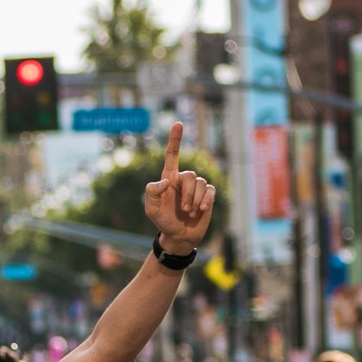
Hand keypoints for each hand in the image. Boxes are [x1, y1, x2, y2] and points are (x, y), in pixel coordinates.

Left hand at [141, 122, 215, 251]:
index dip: (175, 140)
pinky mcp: (208, 196)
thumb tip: (167, 181)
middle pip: (190, 175)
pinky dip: (206, 200)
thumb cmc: (163, 221)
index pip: (172, 155)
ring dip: (195, 200)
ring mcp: (197, 188)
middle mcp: (183, 180)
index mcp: (169, 178)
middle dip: (187, 194)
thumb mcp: (151, 209)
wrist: (178, 236)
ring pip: (200, 183)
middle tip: (183, 210)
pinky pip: (210, 190)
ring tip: (190, 213)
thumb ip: (152, 192)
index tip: (178, 124)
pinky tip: (201, 210)